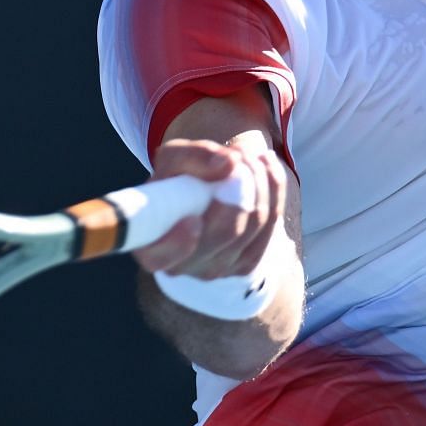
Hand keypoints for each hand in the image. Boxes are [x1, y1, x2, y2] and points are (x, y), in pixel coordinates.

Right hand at [133, 134, 289, 282]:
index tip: (193, 220)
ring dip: (260, 182)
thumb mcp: (174, 157)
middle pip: (225, 233)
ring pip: (254, 225)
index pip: (161, 256)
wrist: (200, 191)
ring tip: (250, 156)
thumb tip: (229, 164)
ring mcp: (217, 269)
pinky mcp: (245, 264)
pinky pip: (272, 224)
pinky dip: (274, 190)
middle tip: (239, 156)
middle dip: (240, 187)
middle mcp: (183, 266)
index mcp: (152, 247)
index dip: (178, 244)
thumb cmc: (177, 177)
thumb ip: (194, 156)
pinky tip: (267, 168)